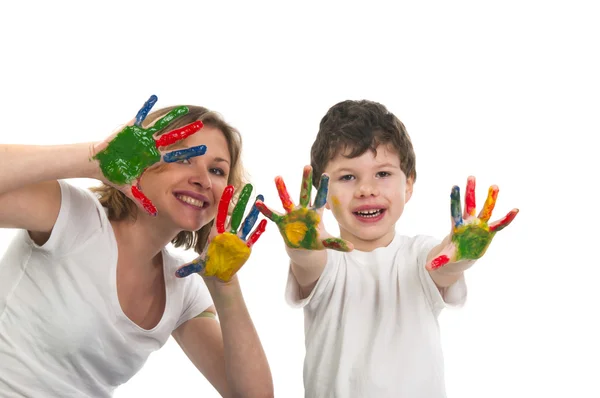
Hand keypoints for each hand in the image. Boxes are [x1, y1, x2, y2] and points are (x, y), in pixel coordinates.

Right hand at [92, 95, 205, 215]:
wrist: (97, 163)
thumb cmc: (114, 174)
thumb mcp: (130, 189)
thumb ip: (143, 200)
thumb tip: (154, 214)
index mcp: (153, 159)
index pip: (175, 156)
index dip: (188, 154)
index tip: (203, 152)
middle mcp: (151, 146)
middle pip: (173, 138)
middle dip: (187, 133)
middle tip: (202, 127)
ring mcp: (142, 136)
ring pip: (161, 125)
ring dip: (172, 117)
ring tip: (184, 109)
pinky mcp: (130, 128)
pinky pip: (140, 115)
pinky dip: (146, 106)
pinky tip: (154, 97)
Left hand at [175, 184, 266, 281]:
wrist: (219, 276)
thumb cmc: (208, 267)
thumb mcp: (198, 266)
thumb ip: (190, 267)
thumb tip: (177, 273)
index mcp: (217, 233)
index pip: (221, 214)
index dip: (224, 201)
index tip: (228, 188)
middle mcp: (228, 233)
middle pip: (236, 214)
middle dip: (243, 200)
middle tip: (249, 186)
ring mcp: (238, 239)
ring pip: (246, 222)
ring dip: (253, 211)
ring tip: (261, 200)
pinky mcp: (245, 247)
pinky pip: (253, 236)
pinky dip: (259, 228)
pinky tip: (265, 220)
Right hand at [255, 165, 351, 251]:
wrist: (303, 248)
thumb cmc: (315, 240)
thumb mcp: (326, 242)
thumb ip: (337, 244)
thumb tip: (351, 248)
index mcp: (315, 213)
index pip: (320, 198)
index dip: (322, 187)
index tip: (325, 174)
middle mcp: (303, 210)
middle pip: (305, 193)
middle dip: (306, 181)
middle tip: (307, 166)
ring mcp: (292, 214)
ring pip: (287, 199)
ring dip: (282, 189)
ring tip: (278, 177)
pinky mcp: (282, 222)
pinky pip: (273, 214)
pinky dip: (266, 210)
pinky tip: (258, 203)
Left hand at [427, 176, 518, 270]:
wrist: (464, 255)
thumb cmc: (454, 252)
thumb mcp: (447, 256)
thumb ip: (439, 260)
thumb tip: (427, 267)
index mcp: (457, 226)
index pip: (455, 210)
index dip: (455, 200)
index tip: (455, 186)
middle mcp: (469, 222)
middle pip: (470, 204)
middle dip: (470, 191)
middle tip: (471, 177)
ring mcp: (480, 225)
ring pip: (486, 209)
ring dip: (490, 199)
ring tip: (494, 186)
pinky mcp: (489, 231)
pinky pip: (499, 224)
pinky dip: (507, 218)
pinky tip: (515, 210)